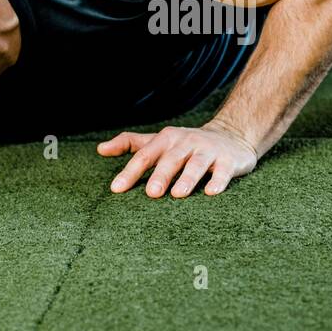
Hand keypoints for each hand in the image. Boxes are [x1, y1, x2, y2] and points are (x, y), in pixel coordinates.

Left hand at [97, 122, 257, 197]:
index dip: (130, 172)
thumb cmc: (187, 144)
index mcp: (166, 140)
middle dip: (161, 175)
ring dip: (187, 178)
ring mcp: (208, 150)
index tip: (116, 189)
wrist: (232, 136)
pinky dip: (218, 181)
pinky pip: (223, 171)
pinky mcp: (228, 160)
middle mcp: (186, 143)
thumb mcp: (159, 141)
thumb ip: (130, 144)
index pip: (145, 156)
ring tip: (178, 194)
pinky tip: (211, 192)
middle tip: (151, 193)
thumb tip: (100, 150)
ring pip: (197, 164)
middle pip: (171, 159)